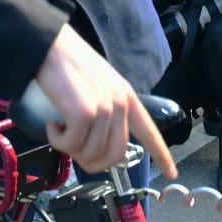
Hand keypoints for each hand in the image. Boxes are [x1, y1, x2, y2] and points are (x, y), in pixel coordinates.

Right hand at [34, 25, 177, 178]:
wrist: (49, 47)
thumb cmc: (68, 67)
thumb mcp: (99, 87)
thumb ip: (107, 114)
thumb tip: (97, 147)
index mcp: (127, 97)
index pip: (149, 131)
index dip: (161, 155)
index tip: (172, 173)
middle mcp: (120, 104)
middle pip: (117, 154)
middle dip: (93, 162)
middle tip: (74, 149)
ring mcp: (104, 109)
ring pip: (92, 154)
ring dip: (70, 148)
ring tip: (60, 128)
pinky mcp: (83, 114)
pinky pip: (71, 146)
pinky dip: (57, 141)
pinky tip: (53, 125)